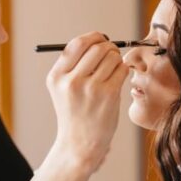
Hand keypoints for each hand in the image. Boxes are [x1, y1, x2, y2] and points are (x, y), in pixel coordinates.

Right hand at [46, 32, 128, 173]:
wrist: (80, 143)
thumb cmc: (75, 112)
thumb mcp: (62, 88)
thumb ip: (73, 64)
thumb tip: (97, 39)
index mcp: (56, 76)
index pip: (77, 44)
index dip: (93, 37)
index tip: (101, 40)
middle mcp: (71, 81)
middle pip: (97, 47)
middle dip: (108, 47)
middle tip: (111, 54)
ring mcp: (90, 88)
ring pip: (112, 57)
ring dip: (117, 59)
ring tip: (114, 70)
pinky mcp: (108, 95)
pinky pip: (121, 70)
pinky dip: (123, 70)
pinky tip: (118, 79)